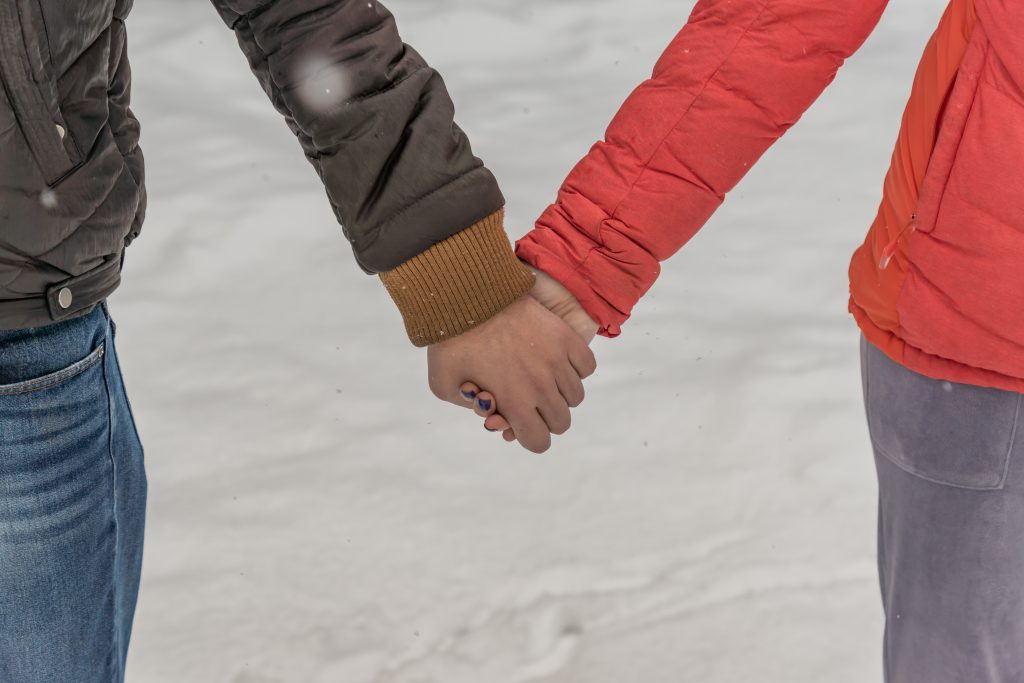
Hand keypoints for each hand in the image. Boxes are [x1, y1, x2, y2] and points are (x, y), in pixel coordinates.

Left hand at [462, 265, 598, 441]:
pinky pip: (586, 366)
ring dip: (560, 394)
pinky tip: (556, 363)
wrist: (467, 296)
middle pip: (561, 422)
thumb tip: (492, 413)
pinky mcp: (565, 337)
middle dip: (544, 418)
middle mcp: (541, 387)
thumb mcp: (443, 385)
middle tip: (528, 401)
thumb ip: (468, 408)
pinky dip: (575, 369)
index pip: (539, 443)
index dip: (528, 438)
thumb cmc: (450, 342)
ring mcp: (556, 361)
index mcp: (514, 404)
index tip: (518, 424)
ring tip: (540, 379)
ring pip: (575, 396)